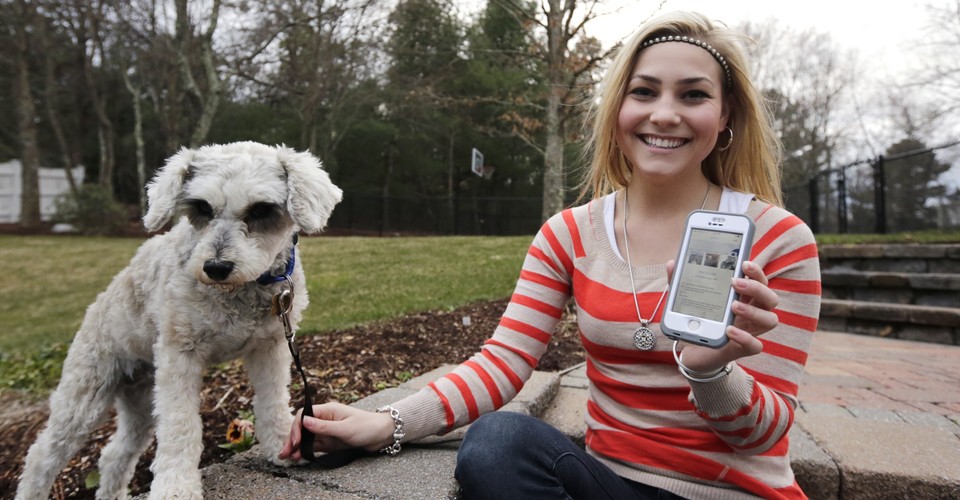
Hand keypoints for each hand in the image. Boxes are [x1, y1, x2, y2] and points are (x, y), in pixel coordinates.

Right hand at [278, 402, 394, 460]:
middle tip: (284, 453)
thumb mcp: (345, 428)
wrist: (383, 434)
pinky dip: (306, 451)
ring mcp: (327, 431)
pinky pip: (315, 446)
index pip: (304, 415)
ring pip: (307, 438)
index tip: (296, 441)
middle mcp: (325, 419)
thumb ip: (324, 427)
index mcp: (328, 410)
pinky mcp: (331, 441)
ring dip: (297, 447)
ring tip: (287, 457)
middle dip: (292, 439)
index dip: (297, 428)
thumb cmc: (367, 427)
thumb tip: (304, 421)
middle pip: (303, 427)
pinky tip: (299, 457)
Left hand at [664, 260, 778, 372]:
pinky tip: (729, 330)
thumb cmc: (699, 321)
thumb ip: (681, 283)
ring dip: (753, 311)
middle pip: (770, 298)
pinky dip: (745, 337)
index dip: (756, 272)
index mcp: (743, 298)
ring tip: (733, 306)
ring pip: (770, 320)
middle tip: (735, 283)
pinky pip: (755, 345)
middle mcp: (752, 313)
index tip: (744, 263)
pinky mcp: (742, 349)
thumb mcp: (688, 300)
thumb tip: (672, 264)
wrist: (694, 352)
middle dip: (756, 288)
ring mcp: (750, 331)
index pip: (760, 281)